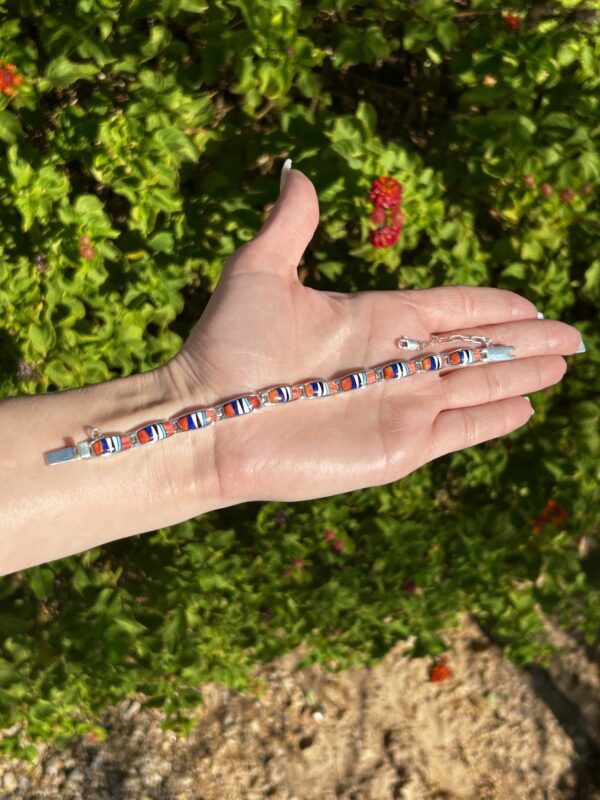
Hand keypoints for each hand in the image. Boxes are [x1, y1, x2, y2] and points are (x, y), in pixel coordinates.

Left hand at [164, 165, 582, 506]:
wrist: (207, 422)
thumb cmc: (229, 348)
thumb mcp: (260, 272)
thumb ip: (289, 226)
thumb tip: (296, 173)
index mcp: (374, 319)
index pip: (450, 310)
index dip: (492, 307)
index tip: (531, 305)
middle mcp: (394, 363)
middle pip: (477, 348)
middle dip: (525, 343)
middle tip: (571, 339)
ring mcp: (400, 406)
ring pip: (477, 387)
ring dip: (519, 376)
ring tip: (559, 368)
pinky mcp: (398, 448)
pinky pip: (459, 430)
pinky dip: (493, 420)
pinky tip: (523, 410)